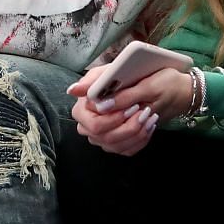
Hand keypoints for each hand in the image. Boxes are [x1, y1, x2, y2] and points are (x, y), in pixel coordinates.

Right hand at [68, 63, 192, 155]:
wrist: (140, 85)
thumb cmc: (122, 77)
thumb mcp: (108, 73)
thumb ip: (93, 84)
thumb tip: (73, 90)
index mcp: (82, 110)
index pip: (95, 124)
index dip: (114, 118)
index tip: (131, 105)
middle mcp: (87, 127)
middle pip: (106, 138)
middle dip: (128, 126)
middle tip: (143, 111)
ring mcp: (101, 138)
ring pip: (118, 146)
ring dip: (138, 132)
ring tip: (150, 115)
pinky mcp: (115, 144)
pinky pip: (128, 150)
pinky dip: (142, 138)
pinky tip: (149, 124)